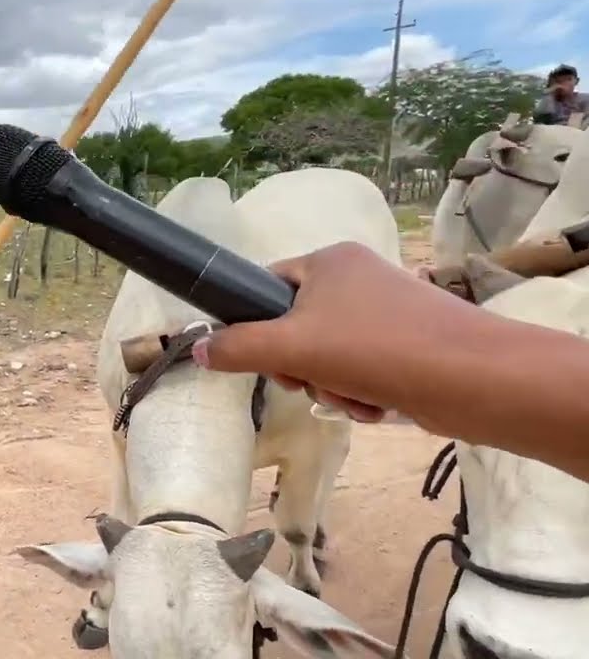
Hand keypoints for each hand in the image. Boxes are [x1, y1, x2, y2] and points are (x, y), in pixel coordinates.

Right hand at [190, 241, 478, 428]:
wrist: (470, 377)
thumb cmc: (374, 348)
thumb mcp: (291, 347)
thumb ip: (236, 347)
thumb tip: (197, 349)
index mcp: (329, 261)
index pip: (269, 286)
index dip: (257, 325)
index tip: (266, 359)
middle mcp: (357, 278)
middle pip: (297, 327)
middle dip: (300, 367)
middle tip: (309, 381)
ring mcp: (385, 311)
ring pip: (328, 355)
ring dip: (330, 386)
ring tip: (352, 397)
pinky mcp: (408, 345)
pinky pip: (361, 369)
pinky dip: (360, 392)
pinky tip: (375, 405)